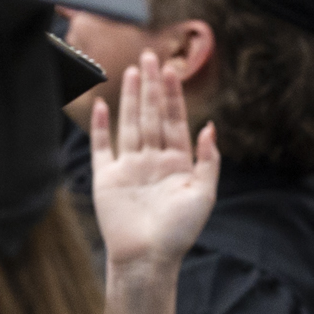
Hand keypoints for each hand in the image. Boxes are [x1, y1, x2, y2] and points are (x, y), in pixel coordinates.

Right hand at [89, 50, 218, 274]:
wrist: (147, 257)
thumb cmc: (179, 231)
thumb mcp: (204, 194)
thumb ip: (209, 160)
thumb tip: (211, 126)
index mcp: (177, 163)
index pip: (175, 121)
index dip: (174, 96)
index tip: (173, 70)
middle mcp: (153, 161)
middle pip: (151, 116)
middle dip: (152, 87)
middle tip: (151, 57)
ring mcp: (129, 166)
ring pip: (130, 124)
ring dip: (130, 98)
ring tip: (132, 71)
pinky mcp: (107, 177)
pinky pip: (103, 146)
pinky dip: (102, 126)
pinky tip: (103, 104)